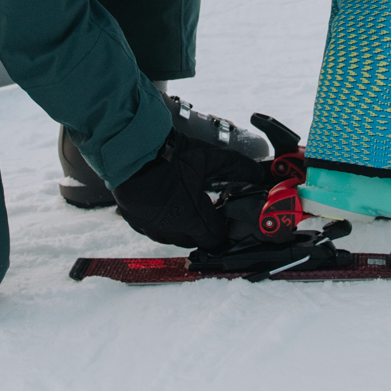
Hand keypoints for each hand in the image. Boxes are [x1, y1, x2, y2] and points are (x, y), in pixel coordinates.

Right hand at [112, 133, 272, 249]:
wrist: (131, 149)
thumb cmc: (168, 154)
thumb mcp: (208, 157)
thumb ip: (237, 167)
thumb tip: (259, 172)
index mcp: (191, 217)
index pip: (215, 239)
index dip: (222, 229)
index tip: (221, 215)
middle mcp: (170, 228)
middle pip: (195, 241)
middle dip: (203, 228)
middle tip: (205, 209)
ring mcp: (150, 226)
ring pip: (173, 238)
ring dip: (182, 228)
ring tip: (184, 205)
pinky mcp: (134, 221)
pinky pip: (153, 231)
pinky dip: (161, 223)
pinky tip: (164, 205)